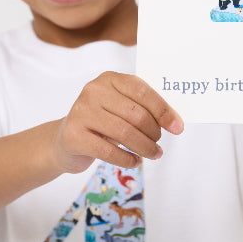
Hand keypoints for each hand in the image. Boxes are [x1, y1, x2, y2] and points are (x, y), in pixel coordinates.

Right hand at [54, 72, 183, 173]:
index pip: (142, 91)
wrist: (65, 141)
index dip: (163, 110)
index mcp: (109, 79)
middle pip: (135, 114)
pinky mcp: (74, 136)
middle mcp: (93, 91)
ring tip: (153, 154)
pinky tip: (134, 161)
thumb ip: (142, 108)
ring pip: (124, 133)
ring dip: (145, 148)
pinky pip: (109, 151)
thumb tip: (174, 121)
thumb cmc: (101, 123)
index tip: (177, 128)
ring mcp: (81, 112)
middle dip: (153, 133)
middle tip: (158, 145)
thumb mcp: (119, 108)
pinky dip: (127, 159)